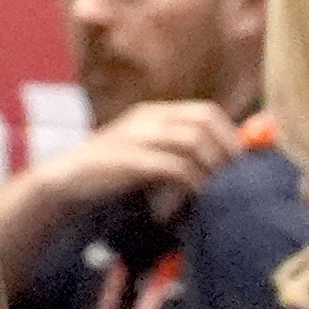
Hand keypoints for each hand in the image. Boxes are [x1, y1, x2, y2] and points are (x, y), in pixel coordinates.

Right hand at [36, 100, 244, 222]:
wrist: (68, 180)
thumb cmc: (112, 170)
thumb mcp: (145, 151)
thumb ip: (174, 150)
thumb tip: (220, 161)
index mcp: (154, 112)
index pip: (206, 111)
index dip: (230, 134)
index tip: (240, 162)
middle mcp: (148, 118)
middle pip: (204, 121)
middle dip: (227, 149)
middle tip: (235, 177)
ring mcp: (138, 136)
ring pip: (194, 142)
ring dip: (211, 168)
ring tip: (214, 189)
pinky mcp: (130, 160)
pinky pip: (174, 167)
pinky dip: (190, 183)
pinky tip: (192, 197)